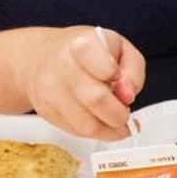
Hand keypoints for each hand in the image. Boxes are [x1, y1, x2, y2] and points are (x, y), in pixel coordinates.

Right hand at [15, 26, 145, 140]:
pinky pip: (77, 132)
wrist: (43, 56)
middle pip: (97, 101)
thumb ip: (133, 69)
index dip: (122, 80)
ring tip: (114, 117)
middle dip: (120, 112)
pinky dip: (96, 131)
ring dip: (109, 128)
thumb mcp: (121, 48)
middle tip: (124, 108)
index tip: (122, 82)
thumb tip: (128, 94)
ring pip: (88, 125)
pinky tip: (99, 119)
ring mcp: (50, 90)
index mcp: (83, 45)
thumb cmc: (88, 53)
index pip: (106, 68)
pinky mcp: (47, 111)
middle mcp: (62, 66)